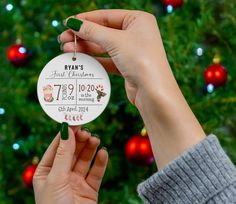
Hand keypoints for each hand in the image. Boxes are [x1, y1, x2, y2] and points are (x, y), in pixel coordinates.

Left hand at [33, 125, 107, 203]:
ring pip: (85, 159)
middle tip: (88, 131)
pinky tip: (103, 153)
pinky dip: (100, 162)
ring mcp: (76, 181)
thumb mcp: (56, 178)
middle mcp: (62, 175)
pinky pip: (96, 172)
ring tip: (96, 140)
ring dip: (90, 148)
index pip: (57, 147)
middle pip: (72, 151)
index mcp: (47, 171)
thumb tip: (67, 131)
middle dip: (80, 140)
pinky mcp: (90, 189)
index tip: (76, 121)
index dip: (66, 134)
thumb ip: (64, 154)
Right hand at [59, 10, 204, 169]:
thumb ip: (93, 31)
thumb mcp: (115, 41)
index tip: (67, 24)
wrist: (153, 92)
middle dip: (83, 36)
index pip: (106, 16)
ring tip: (67, 50)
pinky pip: (107, 60)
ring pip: (104, 47)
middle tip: (63, 39)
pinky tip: (81, 60)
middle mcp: (136, 34)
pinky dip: (94, 60)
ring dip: (86, 48)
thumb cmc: (141, 60)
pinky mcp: (127, 66)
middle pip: (103, 32)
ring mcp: (132, 51)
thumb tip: (73, 23)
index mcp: (138, 20)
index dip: (85, 19)